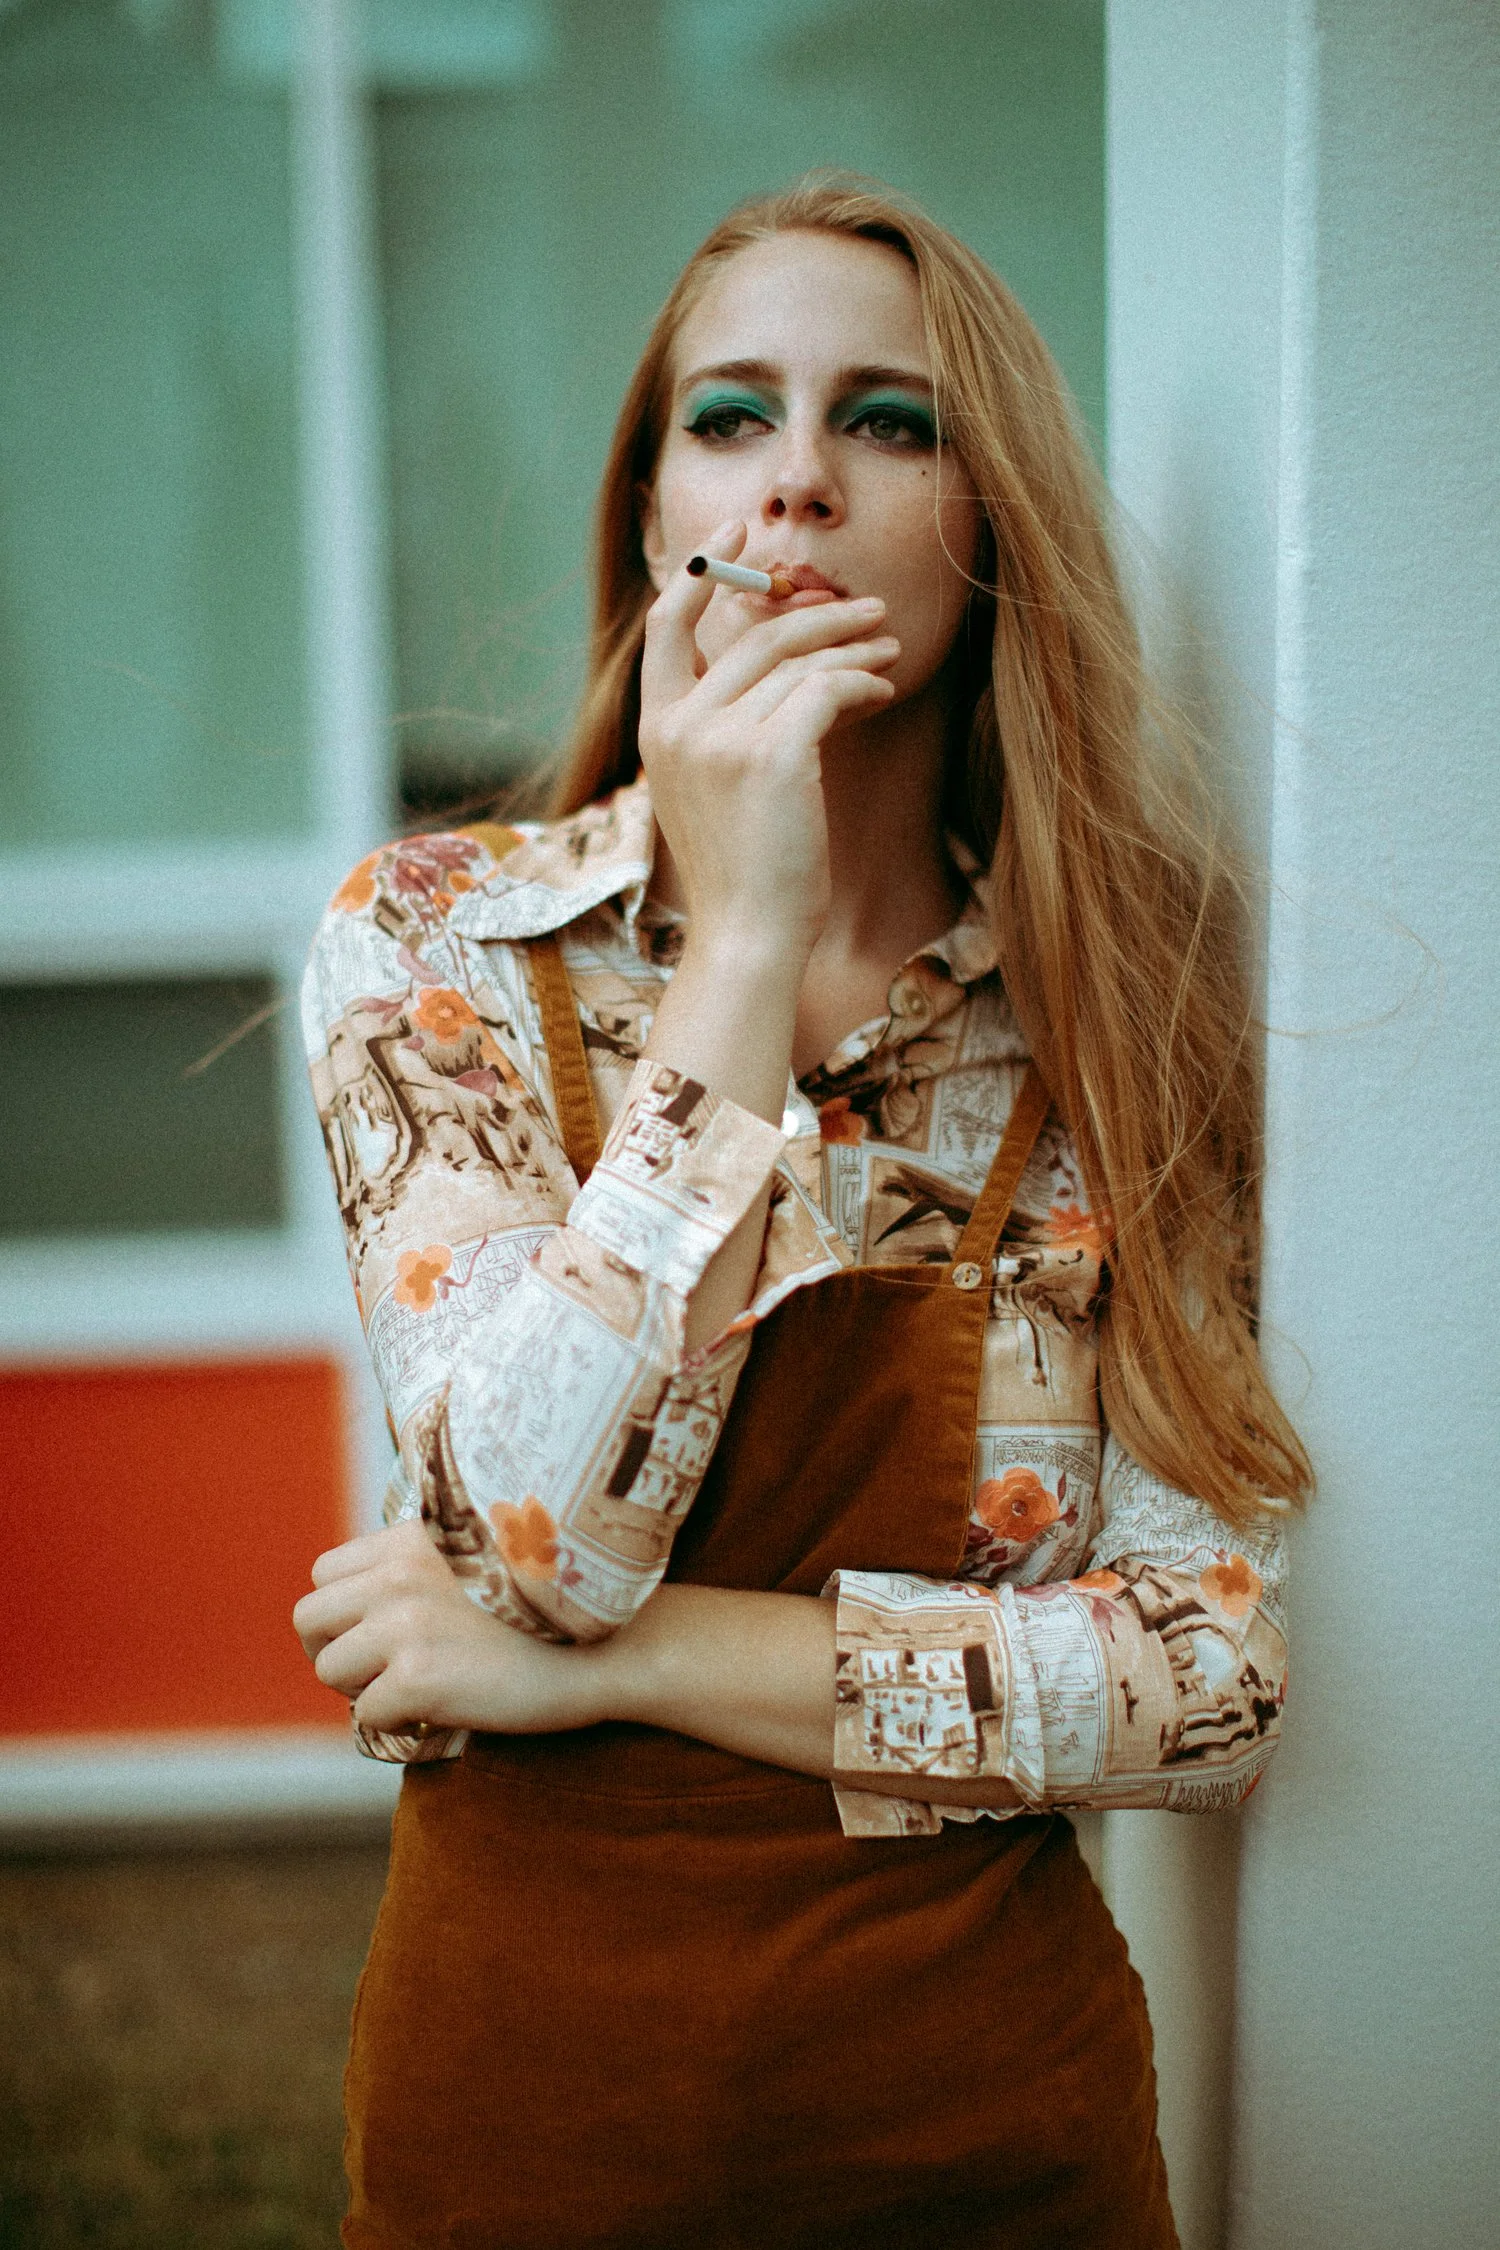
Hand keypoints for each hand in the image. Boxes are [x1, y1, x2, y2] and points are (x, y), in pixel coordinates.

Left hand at [292, 1520, 606, 1737]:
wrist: (611, 1642)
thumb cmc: (554, 1605)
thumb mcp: (481, 1553)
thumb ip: (424, 1565)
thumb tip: (373, 1606)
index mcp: (411, 1538)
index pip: (326, 1572)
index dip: (343, 1611)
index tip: (375, 1634)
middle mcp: (398, 1574)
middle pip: (310, 1619)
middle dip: (335, 1650)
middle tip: (376, 1673)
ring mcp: (406, 1625)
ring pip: (330, 1670)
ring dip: (363, 1689)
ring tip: (413, 1692)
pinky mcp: (418, 1678)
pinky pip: (366, 1714)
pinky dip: (397, 1723)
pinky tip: (438, 1714)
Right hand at [639, 520, 898, 960]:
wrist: (749, 936)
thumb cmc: (745, 874)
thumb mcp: (715, 791)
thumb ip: (727, 729)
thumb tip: (787, 670)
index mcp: (656, 730)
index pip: (666, 626)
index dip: (701, 571)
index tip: (740, 532)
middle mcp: (679, 726)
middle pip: (752, 634)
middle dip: (816, 612)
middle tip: (867, 607)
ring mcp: (720, 738)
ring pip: (796, 659)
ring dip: (852, 645)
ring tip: (890, 645)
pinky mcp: (771, 754)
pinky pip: (827, 689)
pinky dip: (862, 680)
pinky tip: (886, 687)